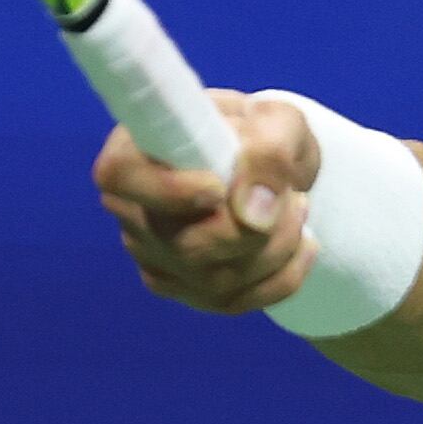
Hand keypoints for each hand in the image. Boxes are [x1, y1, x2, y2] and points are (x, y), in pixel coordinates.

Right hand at [93, 90, 327, 312]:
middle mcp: (133, 212)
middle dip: (254, 228)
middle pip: (182, 245)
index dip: (167, 191)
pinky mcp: (187, 291)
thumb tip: (253, 211)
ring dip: (277, 248)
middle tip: (293, 196)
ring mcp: (156, 259)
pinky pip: (236, 302)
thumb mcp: (277, 122)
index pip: (120, 179)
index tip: (218, 187)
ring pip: (215, 280)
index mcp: (134, 153)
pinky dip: (283, 277)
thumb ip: (269, 151)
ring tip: (298, 208)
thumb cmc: (262, 135)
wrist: (272, 171)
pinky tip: (303, 245)